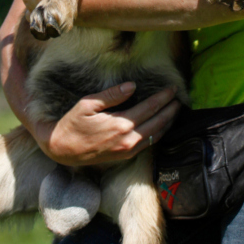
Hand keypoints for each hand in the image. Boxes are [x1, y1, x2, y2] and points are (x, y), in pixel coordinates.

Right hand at [32, 82, 181, 165]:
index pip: (150, 108)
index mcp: (120, 124)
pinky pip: (147, 145)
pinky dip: (158, 134)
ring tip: (175, 111)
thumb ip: (112, 95)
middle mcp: (127, 139)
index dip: (163, 97)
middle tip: (180, 98)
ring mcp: (127, 150)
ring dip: (168, 122)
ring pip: (155, 135)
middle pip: (158, 122)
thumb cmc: (72, 123)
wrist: (62, 149)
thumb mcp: (88, 104)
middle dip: (171, 109)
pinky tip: (161, 127)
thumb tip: (132, 86)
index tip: (172, 88)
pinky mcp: (125, 156)